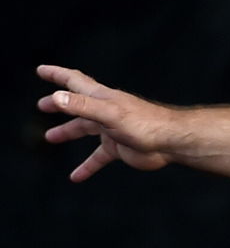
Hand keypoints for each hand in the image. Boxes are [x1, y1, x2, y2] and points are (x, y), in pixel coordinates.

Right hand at [37, 65, 173, 180]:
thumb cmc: (144, 123)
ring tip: (50, 137)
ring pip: (85, 129)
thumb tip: (57, 97)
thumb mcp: (109, 113)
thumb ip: (83, 106)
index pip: (75, 82)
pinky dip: (86, 166)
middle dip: (59, 104)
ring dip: (68, 132)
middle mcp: (106, 111)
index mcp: (102, 98)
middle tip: (41, 105)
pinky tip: (76, 177)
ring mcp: (112, 129)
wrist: (170, 142)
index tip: (41, 70)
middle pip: (78, 105)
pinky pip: (98, 157)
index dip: (57, 75)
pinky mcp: (119, 148)